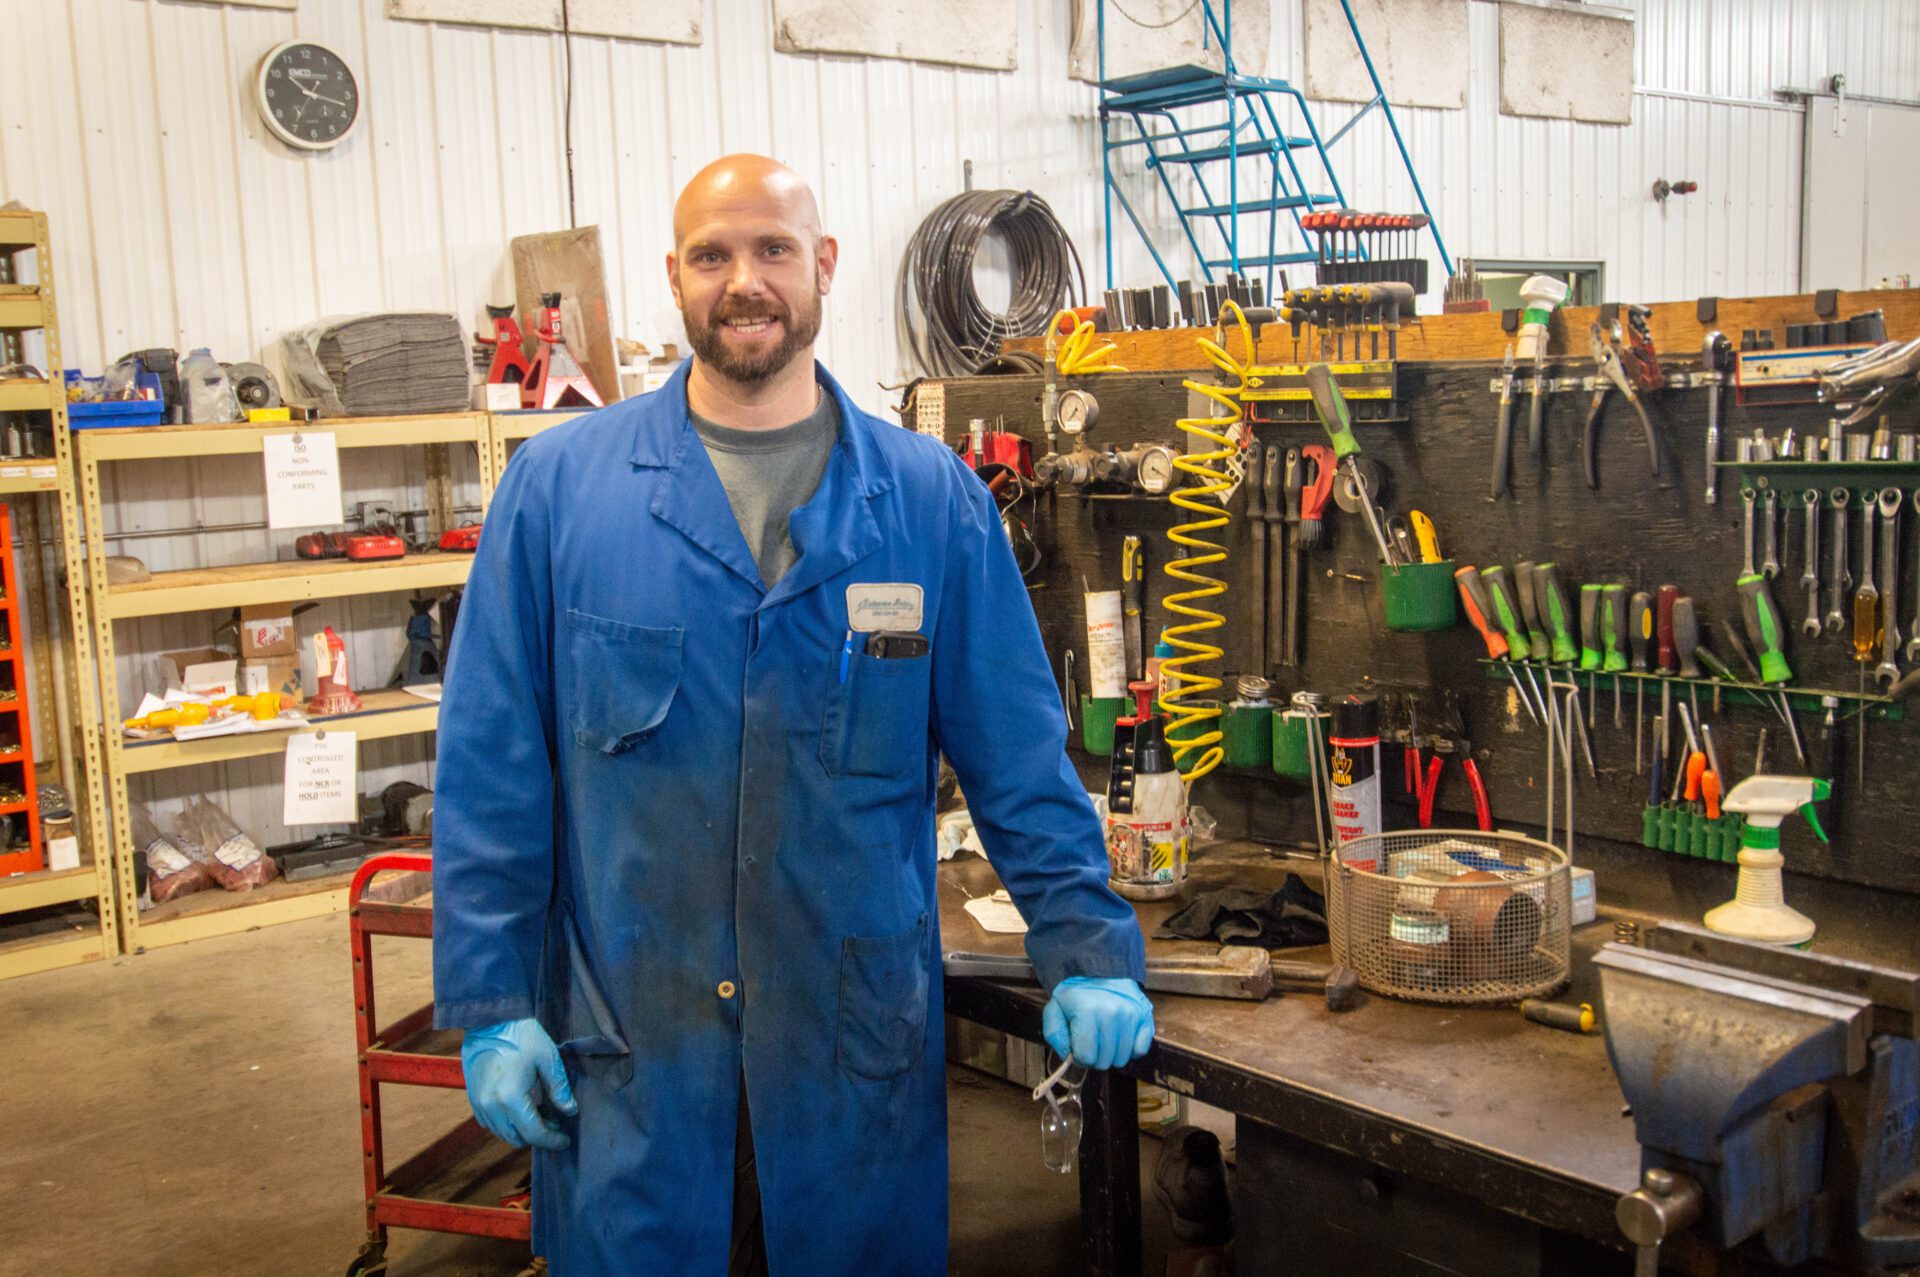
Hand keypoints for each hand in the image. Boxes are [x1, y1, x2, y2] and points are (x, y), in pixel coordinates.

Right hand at [460, 1018, 577, 1149]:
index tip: (565, 1140)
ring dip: (522, 1131)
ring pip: (503, 1133)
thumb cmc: (522, 1036)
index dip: (551, 1140)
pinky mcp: (473, 1098)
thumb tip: (570, 1110)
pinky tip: (521, 1109)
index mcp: (511, 1097)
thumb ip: (559, 1088)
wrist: (490, 1020)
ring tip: (540, 1114)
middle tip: (555, 1124)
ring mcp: (479, 1103)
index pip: (533, 1133)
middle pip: (517, 1138)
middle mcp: (491, 1106)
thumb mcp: (548, 1058)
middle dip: (538, 1136)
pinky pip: (491, 1123)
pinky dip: (507, 1124)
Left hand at [1042, 977, 1153, 1069]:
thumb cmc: (1076, 993)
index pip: (1086, 1057)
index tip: (1078, 1046)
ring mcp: (1131, 1015)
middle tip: (1091, 1041)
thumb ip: (1055, 1034)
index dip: (1079, 1056)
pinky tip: (1119, 1037)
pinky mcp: (1144, 1016)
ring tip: (1104, 1037)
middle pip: (1104, 1061)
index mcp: (1088, 1011)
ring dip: (1111, 1054)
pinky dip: (1129, 1049)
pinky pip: (1140, 1050)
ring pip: (1122, 1059)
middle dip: (1095, 1057)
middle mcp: (1113, 1013)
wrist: (1099, 970)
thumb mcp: (1055, 1008)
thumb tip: (1068, 1056)